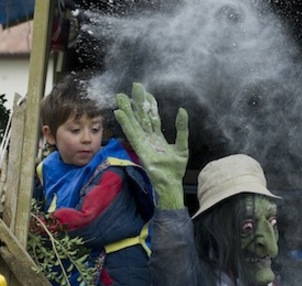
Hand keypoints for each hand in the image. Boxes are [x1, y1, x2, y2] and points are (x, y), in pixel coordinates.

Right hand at [114, 82, 188, 210]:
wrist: (170, 183)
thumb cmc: (175, 168)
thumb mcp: (182, 145)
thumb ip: (181, 129)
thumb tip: (181, 110)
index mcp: (157, 138)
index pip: (152, 117)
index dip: (150, 105)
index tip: (146, 92)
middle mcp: (148, 138)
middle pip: (141, 117)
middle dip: (137, 103)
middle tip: (133, 87)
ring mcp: (142, 143)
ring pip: (134, 123)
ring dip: (127, 110)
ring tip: (121, 97)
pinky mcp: (139, 148)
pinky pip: (131, 133)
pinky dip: (125, 123)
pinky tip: (119, 112)